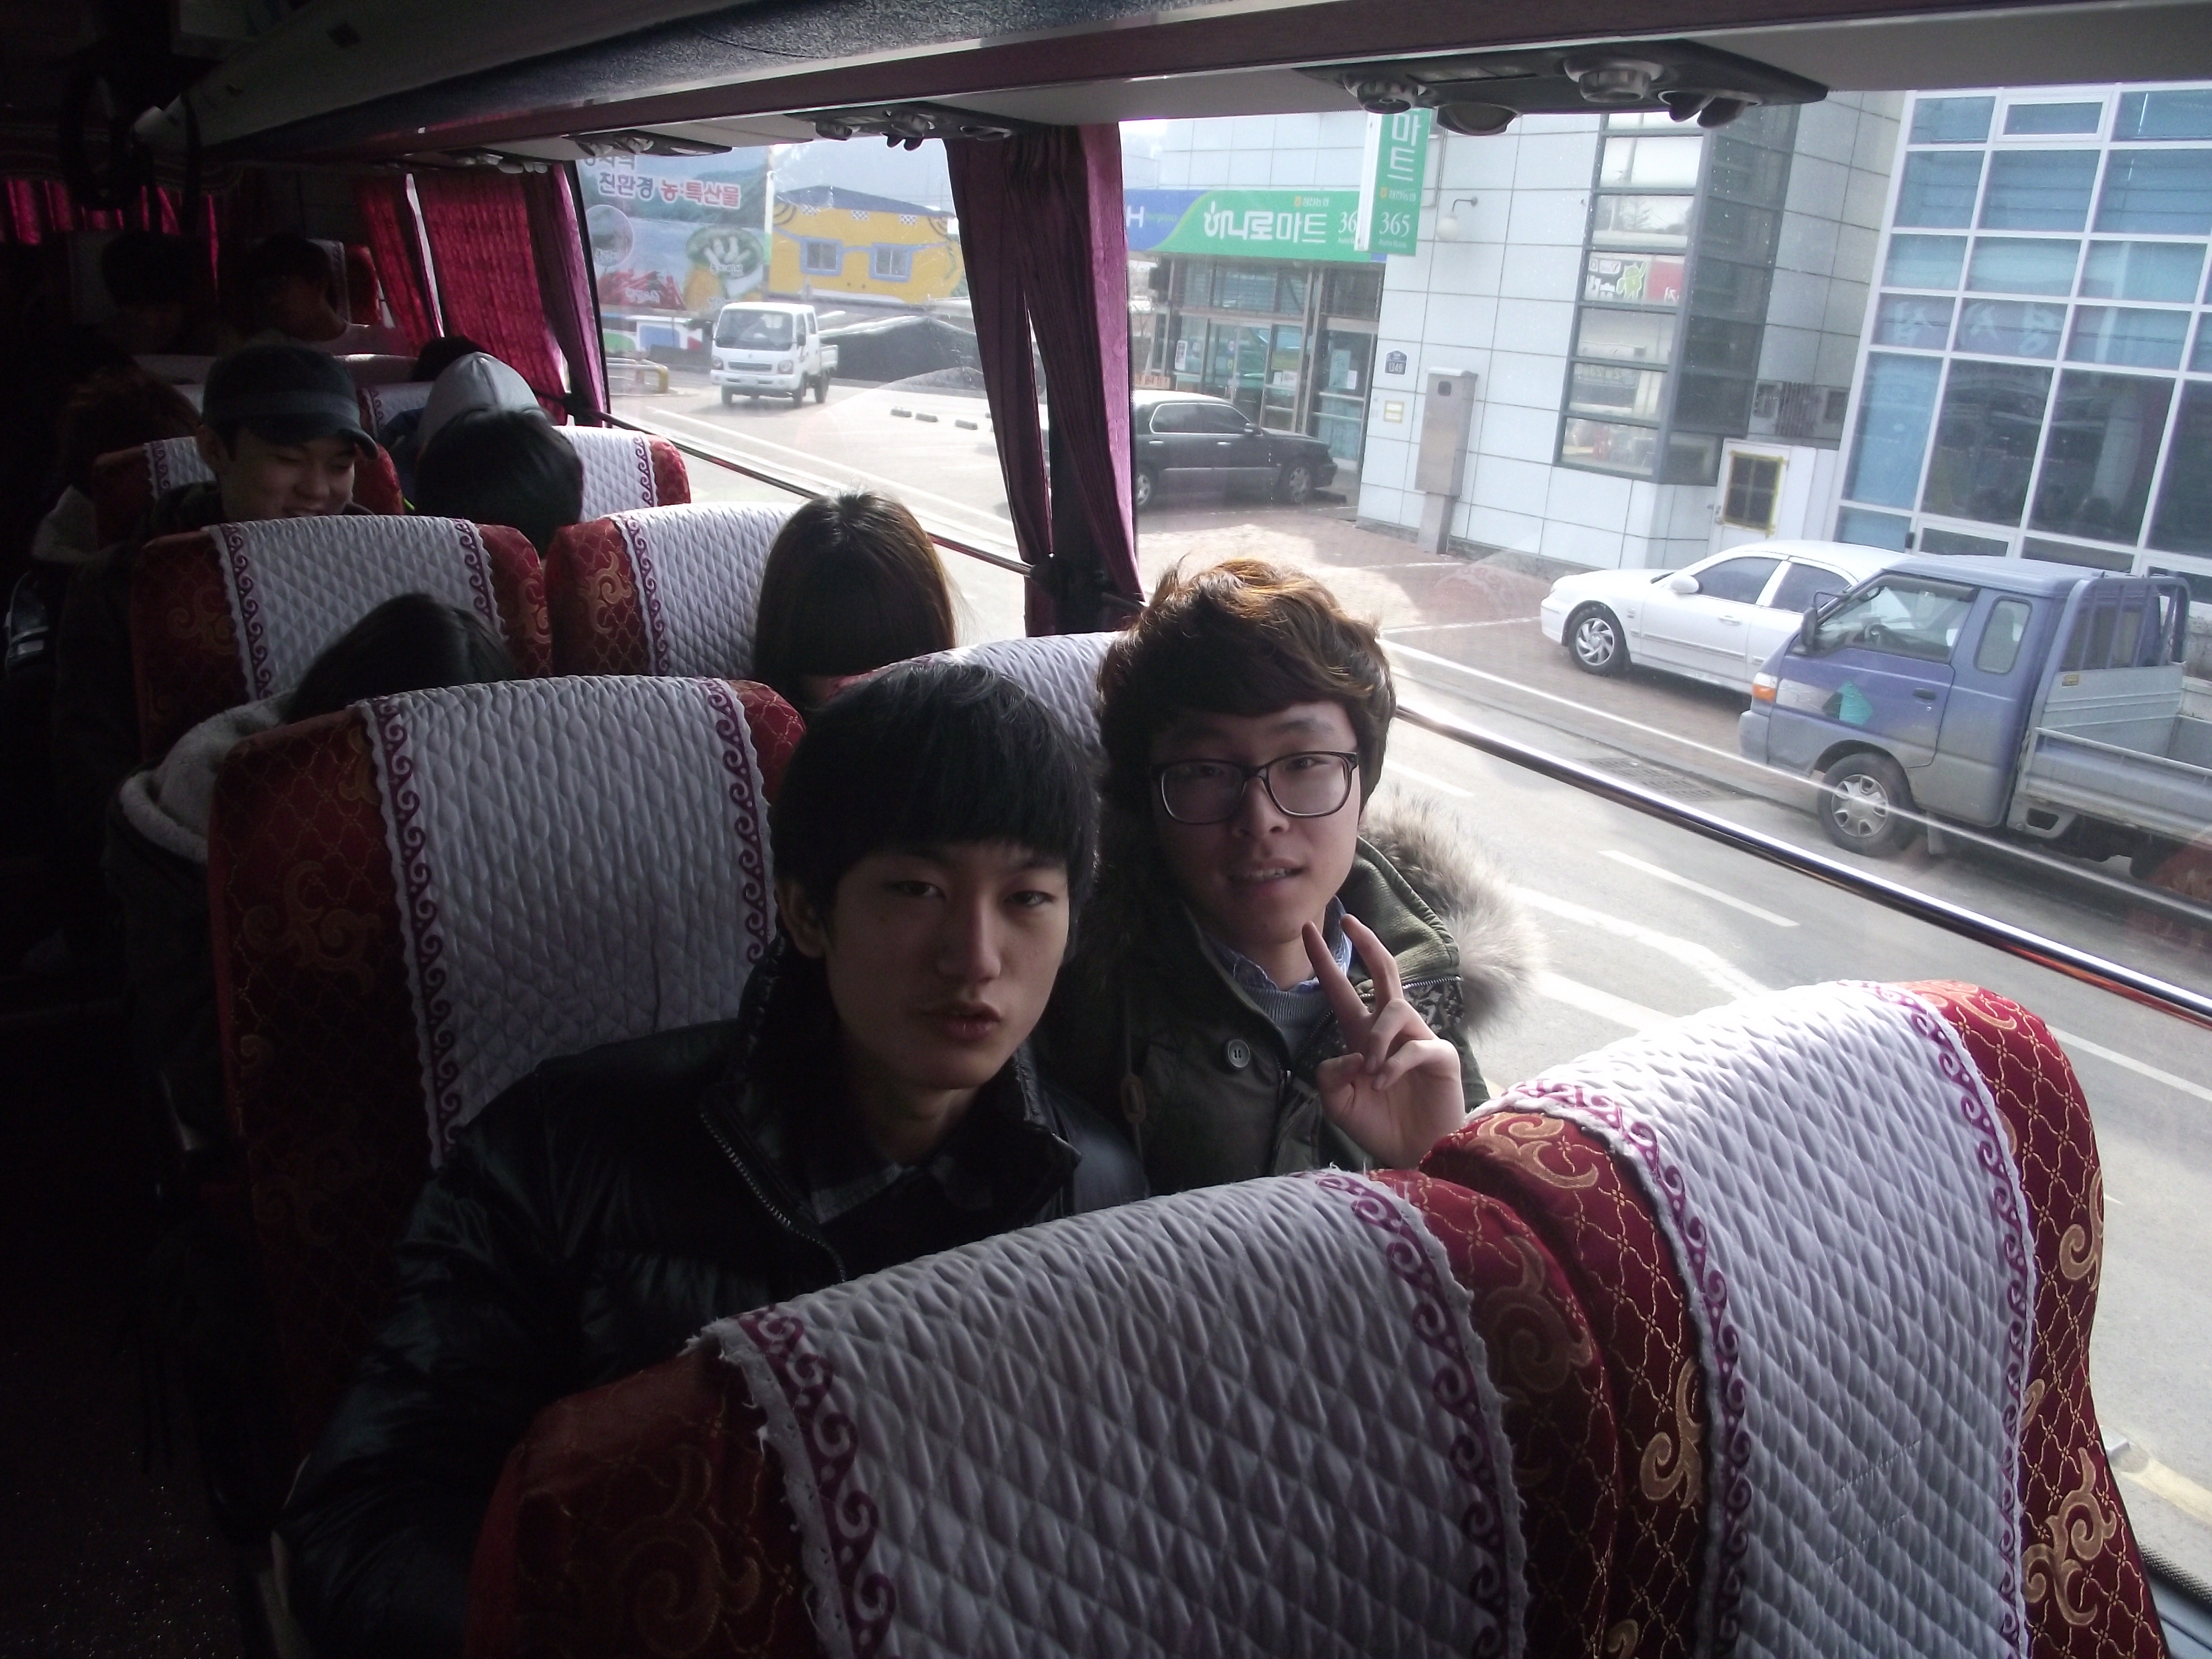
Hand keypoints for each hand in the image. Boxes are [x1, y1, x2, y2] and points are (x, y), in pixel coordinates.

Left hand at [1306, 913, 1465, 1168]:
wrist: (1412, 1154)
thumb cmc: (1378, 1124)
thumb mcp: (1338, 1102)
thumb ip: (1330, 1075)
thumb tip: (1351, 1053)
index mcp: (1362, 1036)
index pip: (1342, 989)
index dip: (1325, 960)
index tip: (1307, 929)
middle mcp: (1391, 1030)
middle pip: (1384, 972)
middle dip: (1366, 944)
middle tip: (1347, 920)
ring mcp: (1418, 1039)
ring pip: (1394, 1009)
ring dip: (1377, 1038)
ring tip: (1370, 1072)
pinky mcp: (1440, 1056)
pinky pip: (1416, 1045)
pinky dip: (1395, 1064)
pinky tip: (1384, 1083)